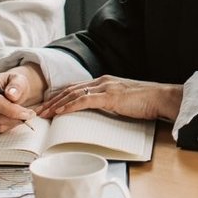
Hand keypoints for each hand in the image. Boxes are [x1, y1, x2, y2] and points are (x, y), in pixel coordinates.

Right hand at [0, 65, 44, 133]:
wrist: (9, 91)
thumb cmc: (13, 85)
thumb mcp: (19, 80)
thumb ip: (17, 86)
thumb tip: (11, 94)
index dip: (11, 109)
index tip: (26, 113)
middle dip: (15, 118)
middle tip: (29, 115)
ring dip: (12, 123)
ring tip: (22, 116)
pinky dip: (7, 127)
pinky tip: (12, 119)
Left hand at [33, 76, 182, 122]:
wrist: (161, 98)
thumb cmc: (145, 103)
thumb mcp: (121, 102)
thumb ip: (107, 105)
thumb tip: (95, 116)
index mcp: (103, 82)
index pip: (75, 88)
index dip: (58, 97)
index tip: (46, 107)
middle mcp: (101, 81)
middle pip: (69, 90)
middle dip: (50, 101)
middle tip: (37, 111)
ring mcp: (105, 87)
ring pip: (73, 94)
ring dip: (55, 104)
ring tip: (42, 114)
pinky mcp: (110, 96)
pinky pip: (84, 101)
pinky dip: (69, 106)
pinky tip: (59, 112)